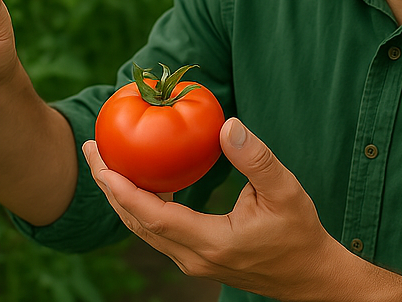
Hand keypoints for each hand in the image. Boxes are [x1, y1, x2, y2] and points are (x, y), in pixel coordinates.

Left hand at [82, 117, 353, 301]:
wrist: (310, 276)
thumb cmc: (300, 232)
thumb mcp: (285, 191)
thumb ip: (256, 159)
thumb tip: (226, 124)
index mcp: (211, 242)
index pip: (152, 215)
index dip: (121, 187)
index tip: (101, 158)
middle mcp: (193, 258)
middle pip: (136, 222)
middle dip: (109, 186)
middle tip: (92, 149)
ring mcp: (192, 262)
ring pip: (143, 229)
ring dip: (121, 196)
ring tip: (107, 161)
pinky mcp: (196, 259)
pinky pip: (157, 232)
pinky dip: (142, 205)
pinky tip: (144, 179)